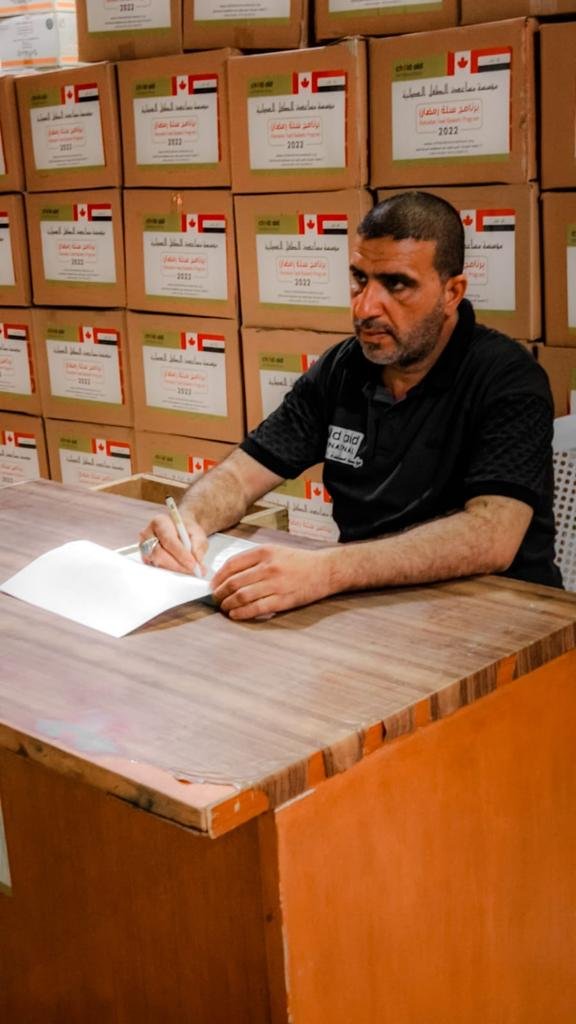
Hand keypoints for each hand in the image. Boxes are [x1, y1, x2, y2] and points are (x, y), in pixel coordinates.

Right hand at [138, 511, 207, 574]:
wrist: (181, 531)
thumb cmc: (187, 531)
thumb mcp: (198, 534)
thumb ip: (198, 545)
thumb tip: (197, 560)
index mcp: (160, 522)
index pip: (168, 540)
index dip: (181, 553)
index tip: (193, 563)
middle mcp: (148, 534)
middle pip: (159, 554)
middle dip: (177, 565)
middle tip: (193, 570)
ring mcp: (144, 548)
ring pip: (157, 563)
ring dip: (174, 569)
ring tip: (189, 570)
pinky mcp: (146, 559)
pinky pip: (156, 568)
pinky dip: (170, 571)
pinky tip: (181, 570)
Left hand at [211, 544, 333, 620]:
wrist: (325, 570)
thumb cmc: (299, 562)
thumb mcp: (275, 551)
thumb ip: (254, 560)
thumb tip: (229, 574)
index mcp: (264, 552)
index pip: (231, 564)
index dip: (218, 577)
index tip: (213, 585)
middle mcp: (268, 567)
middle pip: (234, 582)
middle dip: (220, 593)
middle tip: (216, 599)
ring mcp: (276, 584)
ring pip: (242, 596)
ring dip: (228, 604)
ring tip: (224, 608)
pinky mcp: (283, 600)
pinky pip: (256, 608)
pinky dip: (242, 613)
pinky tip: (236, 614)